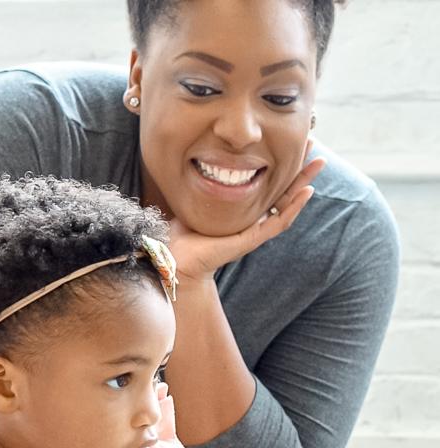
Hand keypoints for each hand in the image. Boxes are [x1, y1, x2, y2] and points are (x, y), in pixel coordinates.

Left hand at [169, 144, 325, 282]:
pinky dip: (294, 207)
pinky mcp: (253, 239)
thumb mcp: (195, 196)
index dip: (278, 161)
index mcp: (241, 208)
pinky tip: (307, 192)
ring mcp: (255, 229)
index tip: (287, 138)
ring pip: (287, 203)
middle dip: (297, 165)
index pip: (266, 181)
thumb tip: (198, 150)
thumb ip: (202, 178)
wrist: (179, 260)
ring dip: (303, 182)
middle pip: (283, 188)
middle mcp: (252, 217)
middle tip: (310, 142)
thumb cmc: (182, 232)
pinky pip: (279, 222)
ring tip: (318, 162)